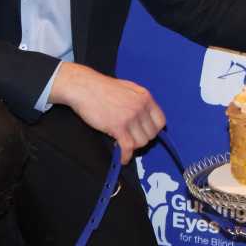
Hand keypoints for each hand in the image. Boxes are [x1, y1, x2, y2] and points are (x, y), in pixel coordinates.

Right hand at [50, 62, 165, 163]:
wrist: (84, 87)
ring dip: (133, 147)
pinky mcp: (118, 127)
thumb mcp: (129, 88)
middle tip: (131, 139)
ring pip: (141, 142)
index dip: (154, 131)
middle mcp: (141, 107)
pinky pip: (128, 147)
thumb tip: (146, 117)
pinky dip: (126, 156)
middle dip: (141, 139)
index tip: (146, 134)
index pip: (161, 121)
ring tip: (124, 144)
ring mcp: (130, 117)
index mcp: (145, 97)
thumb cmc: (103, 87)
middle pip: (151, 135)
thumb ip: (140, 101)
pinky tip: (122, 158)